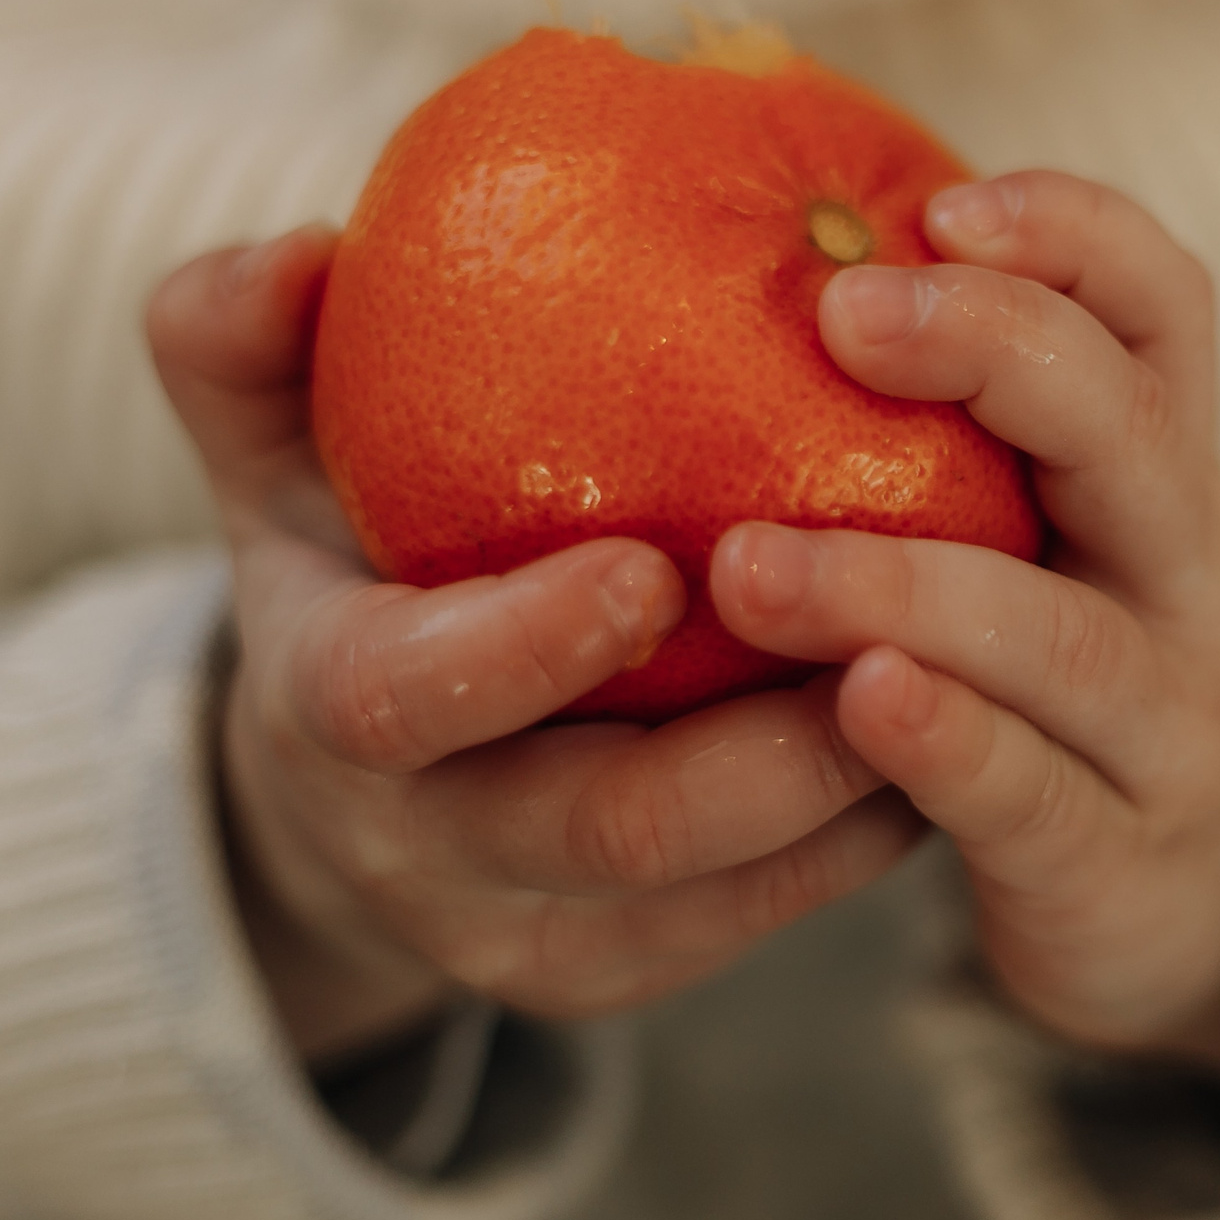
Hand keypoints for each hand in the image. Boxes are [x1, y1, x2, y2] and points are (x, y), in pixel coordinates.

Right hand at [148, 227, 925, 1060]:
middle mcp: (427, 853)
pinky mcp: (635, 970)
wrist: (357, 792)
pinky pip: (777, 913)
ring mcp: (540, 935)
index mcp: (332, 713)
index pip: (402, 700)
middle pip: (609, 833)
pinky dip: (872, 822)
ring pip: (726, 894)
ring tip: (969, 660)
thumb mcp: (274, 460)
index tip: (651, 566)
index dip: (523, 646)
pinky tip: (958, 712)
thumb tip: (302, 249)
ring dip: (857, 785)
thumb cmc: (349, 569)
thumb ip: (250, 348)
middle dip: (760, 749)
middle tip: (892, 626)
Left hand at [710, 172, 1219, 1089]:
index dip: (1075, 233)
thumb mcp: (1052, 544)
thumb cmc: (1058, 691)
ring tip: (753, 566)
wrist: (1185, 924)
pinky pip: (1036, 795)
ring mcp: (1174, 728)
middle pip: (1134, 432)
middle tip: (839, 316)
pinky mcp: (1120, 865)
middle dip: (996, 352)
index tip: (944, 207)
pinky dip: (950, 743)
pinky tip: (859, 704)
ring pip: (1062, 633)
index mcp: (1171, 477)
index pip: (1168, 310)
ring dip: (905, 583)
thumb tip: (769, 269)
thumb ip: (957, 436)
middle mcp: (1196, 581)